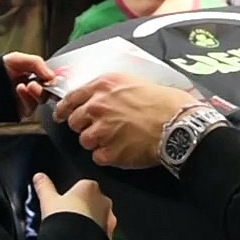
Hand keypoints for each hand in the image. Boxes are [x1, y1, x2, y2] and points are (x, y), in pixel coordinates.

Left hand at [2, 52, 54, 118]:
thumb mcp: (16, 59)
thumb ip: (36, 63)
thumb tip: (52, 75)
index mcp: (33, 74)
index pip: (51, 77)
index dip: (55, 77)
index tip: (54, 76)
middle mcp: (32, 87)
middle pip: (50, 90)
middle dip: (48, 86)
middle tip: (44, 81)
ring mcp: (27, 100)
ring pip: (41, 100)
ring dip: (37, 92)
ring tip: (28, 84)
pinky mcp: (22, 111)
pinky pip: (31, 107)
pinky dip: (27, 98)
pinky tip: (20, 89)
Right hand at [32, 173, 116, 235]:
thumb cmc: (62, 218)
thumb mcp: (48, 200)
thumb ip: (44, 186)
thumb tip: (38, 176)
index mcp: (90, 186)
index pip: (83, 186)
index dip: (74, 194)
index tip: (66, 202)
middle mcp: (103, 200)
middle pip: (93, 200)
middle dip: (84, 207)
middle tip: (70, 216)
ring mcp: (108, 217)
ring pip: (99, 215)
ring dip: (91, 220)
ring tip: (76, 229)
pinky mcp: (110, 233)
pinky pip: (102, 230)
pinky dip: (94, 233)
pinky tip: (83, 238)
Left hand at [54, 73, 197, 168]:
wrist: (178, 124)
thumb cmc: (163, 102)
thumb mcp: (133, 82)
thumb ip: (110, 89)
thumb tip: (97, 96)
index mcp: (103, 86)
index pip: (71, 98)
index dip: (64, 108)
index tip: (61, 114)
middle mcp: (97, 106)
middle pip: (73, 121)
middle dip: (84, 126)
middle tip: (100, 128)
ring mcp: (101, 131)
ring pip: (84, 140)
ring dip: (97, 142)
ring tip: (117, 139)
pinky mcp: (109, 153)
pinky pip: (98, 157)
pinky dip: (108, 156)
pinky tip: (123, 149)